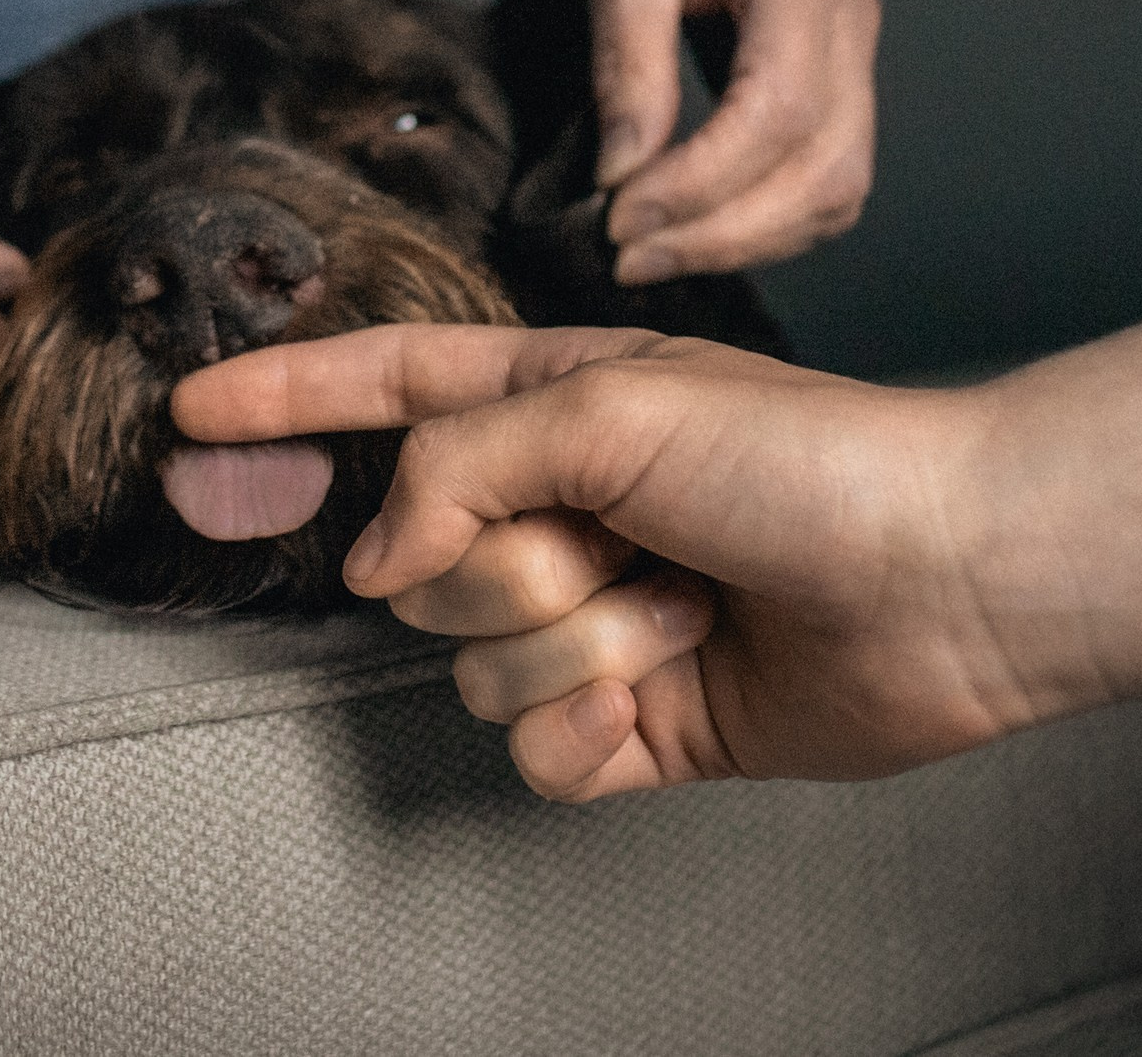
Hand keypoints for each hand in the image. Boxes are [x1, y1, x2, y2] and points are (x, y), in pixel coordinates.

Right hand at [173, 324, 1059, 799]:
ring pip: (472, 661)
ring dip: (580, 641)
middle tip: (617, 540)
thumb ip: (454, 465)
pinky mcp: (628, 715)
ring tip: (682, 603)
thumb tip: (381, 559)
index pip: (379, 393)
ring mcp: (585, 618)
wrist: (949, 576)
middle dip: (508, 565)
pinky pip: (531, 749)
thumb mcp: (610, 405)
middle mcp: (553, 511)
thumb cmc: (807, 457)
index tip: (192, 409)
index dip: (284, 399)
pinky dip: (594, 724)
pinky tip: (670, 686)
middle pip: (420, 562)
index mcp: (545, 407)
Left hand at [585, 0, 878, 282]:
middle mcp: (851, 16)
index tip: (620, 214)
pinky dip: (769, 221)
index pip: (778, 109)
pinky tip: (696, 231)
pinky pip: (828, 175)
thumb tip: (622, 174)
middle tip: (626, 256)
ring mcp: (857, 50)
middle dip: (726, 232)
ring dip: (751, 240)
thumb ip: (627, 62)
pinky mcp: (841, 76)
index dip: (702, 182)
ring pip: (840, 186)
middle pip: (825, 167)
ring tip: (653, 255)